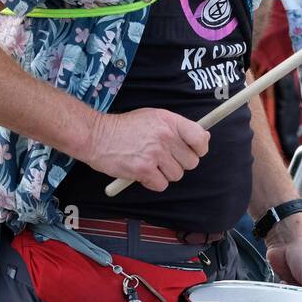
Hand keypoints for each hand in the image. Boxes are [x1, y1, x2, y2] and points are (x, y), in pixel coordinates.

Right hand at [82, 108, 208, 192]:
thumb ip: (178, 127)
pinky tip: (143, 172)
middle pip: (191, 162)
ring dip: (165, 174)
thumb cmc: (126, 127)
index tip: (194, 151)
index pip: (200, 138)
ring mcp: (155, 154)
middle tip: (165, 159)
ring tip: (150, 163)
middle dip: (180, 163)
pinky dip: (153, 182)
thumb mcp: (154, 117)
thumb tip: (204, 138)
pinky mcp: (143, 170)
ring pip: (177, 175)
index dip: (200, 149)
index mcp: (170, 121)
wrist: (97, 135)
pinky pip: (161, 185)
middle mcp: (165, 136)